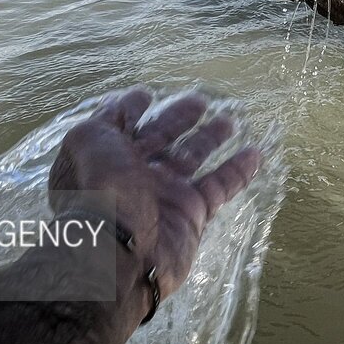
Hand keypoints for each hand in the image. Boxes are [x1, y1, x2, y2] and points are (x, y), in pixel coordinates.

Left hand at [48, 89, 261, 300]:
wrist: (119, 249)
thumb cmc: (99, 187)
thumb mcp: (87, 139)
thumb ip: (107, 118)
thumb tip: (125, 100)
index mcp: (107, 156)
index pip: (123, 127)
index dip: (132, 109)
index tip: (147, 94)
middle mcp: (135, 174)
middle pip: (162, 138)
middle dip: (179, 118)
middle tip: (199, 100)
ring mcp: (165, 194)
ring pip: (192, 158)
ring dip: (210, 138)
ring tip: (230, 120)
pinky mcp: (192, 213)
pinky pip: (220, 186)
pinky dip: (238, 171)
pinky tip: (255, 153)